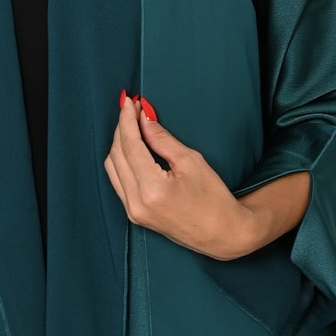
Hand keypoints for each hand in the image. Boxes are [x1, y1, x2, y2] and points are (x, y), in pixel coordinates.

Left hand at [104, 92, 300, 259]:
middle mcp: (136, 202)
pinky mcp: (135, 215)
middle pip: (116, 155)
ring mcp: (133, 211)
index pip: (129, 145)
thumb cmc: (214, 199)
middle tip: (133, 108)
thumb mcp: (191, 161)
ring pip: (113, 167)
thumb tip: (144, 118)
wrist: (223, 234)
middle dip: (122, 128)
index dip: (127, 120)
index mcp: (152, 189)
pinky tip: (132, 146)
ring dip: (119, 143)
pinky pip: (118, 181)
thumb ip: (162, 139)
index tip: (130, 101)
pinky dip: (122, 160)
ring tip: (132, 124)